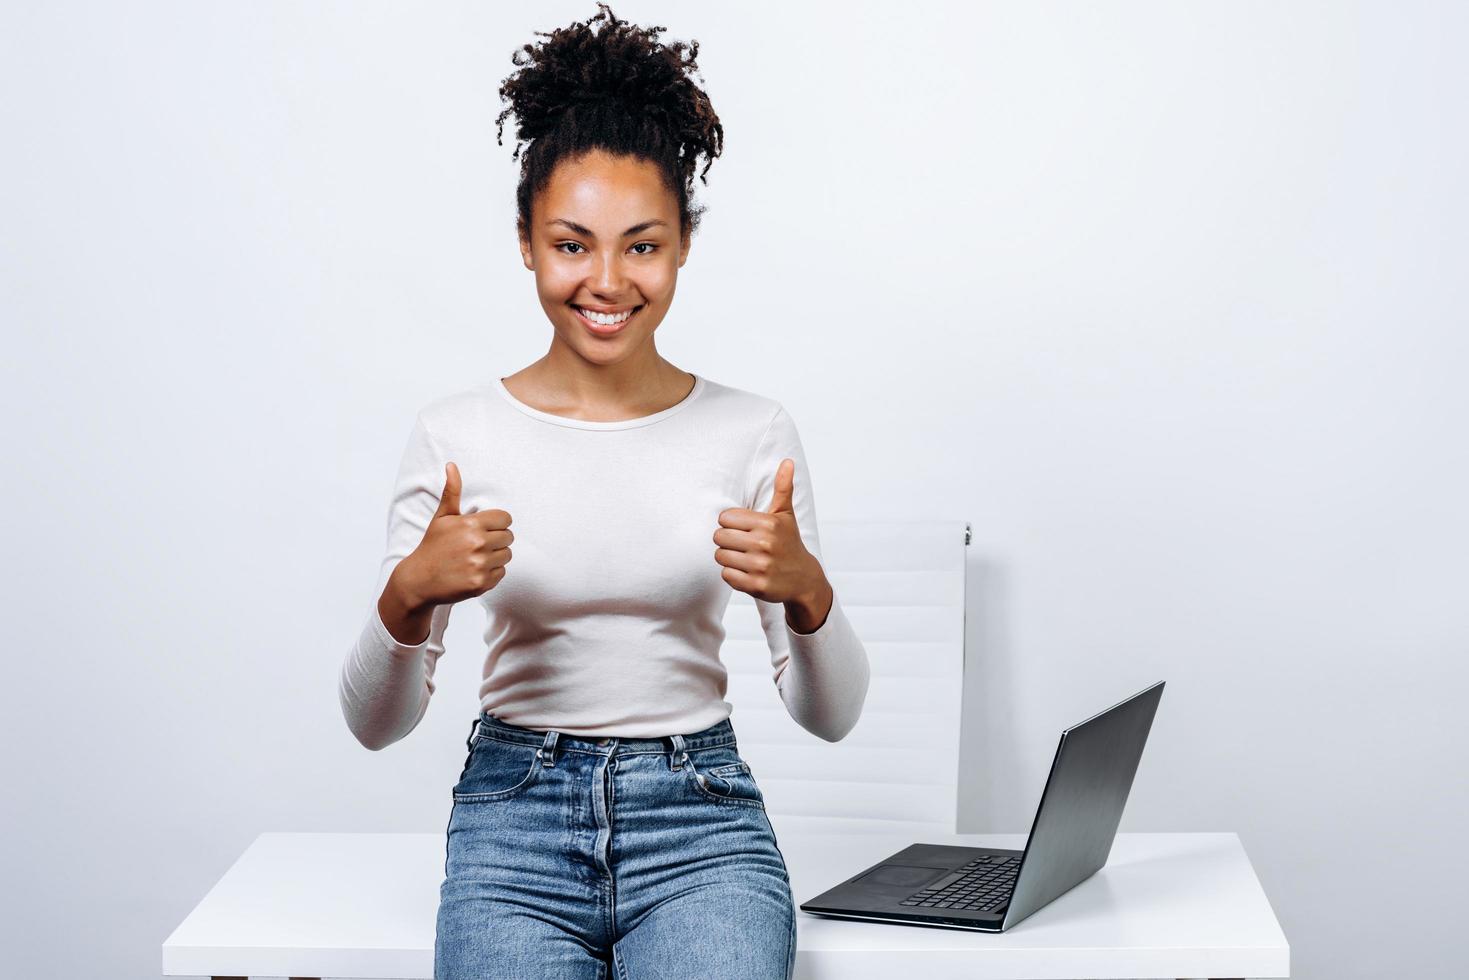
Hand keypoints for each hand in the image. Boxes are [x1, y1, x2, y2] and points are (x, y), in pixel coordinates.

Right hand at [399, 462, 513, 607]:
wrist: (419, 580)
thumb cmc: (433, 546)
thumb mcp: (442, 517)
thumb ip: (452, 491)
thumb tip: (451, 465)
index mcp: (470, 524)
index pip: (506, 519)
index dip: (497, 523)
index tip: (484, 528)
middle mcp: (477, 544)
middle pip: (509, 537)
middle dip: (497, 539)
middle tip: (478, 544)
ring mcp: (480, 565)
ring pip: (507, 555)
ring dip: (495, 556)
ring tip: (476, 557)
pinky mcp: (481, 584)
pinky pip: (501, 573)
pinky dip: (491, 572)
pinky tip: (474, 570)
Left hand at [714, 457, 821, 604]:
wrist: (804, 579)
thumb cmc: (789, 543)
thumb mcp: (786, 515)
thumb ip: (783, 488)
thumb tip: (788, 461)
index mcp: (768, 523)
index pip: (724, 517)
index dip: (730, 523)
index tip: (743, 529)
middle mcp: (764, 544)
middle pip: (719, 537)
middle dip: (727, 540)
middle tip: (742, 544)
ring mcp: (760, 566)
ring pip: (720, 556)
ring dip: (728, 558)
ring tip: (744, 557)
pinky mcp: (756, 585)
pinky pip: (726, 575)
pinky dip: (732, 574)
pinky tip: (747, 571)